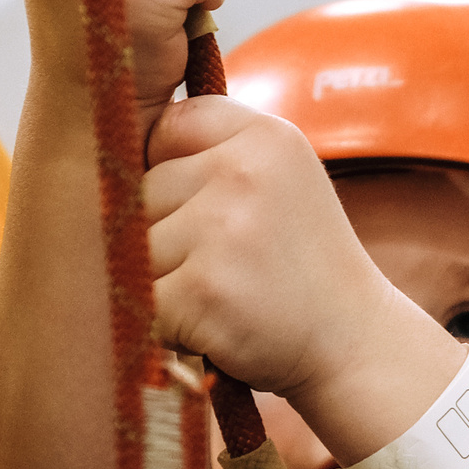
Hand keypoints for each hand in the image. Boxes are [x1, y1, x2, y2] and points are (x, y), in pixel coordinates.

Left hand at [144, 96, 412, 397]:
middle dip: (163, 233)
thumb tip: (114, 147)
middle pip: (142, 190)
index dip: (169, 169)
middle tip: (223, 264)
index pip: (168, 126)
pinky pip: (140, 299)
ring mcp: (224, 230)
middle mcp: (245, 172)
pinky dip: (163, 323)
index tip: (203, 206)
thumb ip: (213, 150)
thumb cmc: (298, 260)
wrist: (354, 342)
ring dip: (160, 281)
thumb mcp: (278, 177)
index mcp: (265, 135)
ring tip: (219, 294)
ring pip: (134, 247)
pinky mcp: (203, 290)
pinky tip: (210, 326)